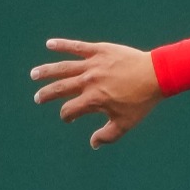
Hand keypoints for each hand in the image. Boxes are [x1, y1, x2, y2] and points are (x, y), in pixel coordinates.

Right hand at [30, 39, 162, 147]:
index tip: (69, 118)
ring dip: (47, 71)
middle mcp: (88, 81)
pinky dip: (62, 45)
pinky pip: (77, 46)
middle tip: (37, 98)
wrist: (156, 74)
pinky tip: (49, 44)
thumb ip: (108, 135)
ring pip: (63, 67)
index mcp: (93, 99)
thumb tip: (93, 144)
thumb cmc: (141, 101)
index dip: (67, 116)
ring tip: (34, 74)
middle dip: (46, 94)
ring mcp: (92, 65)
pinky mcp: (99, 50)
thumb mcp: (126, 123)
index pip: (70, 110)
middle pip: (60, 88)